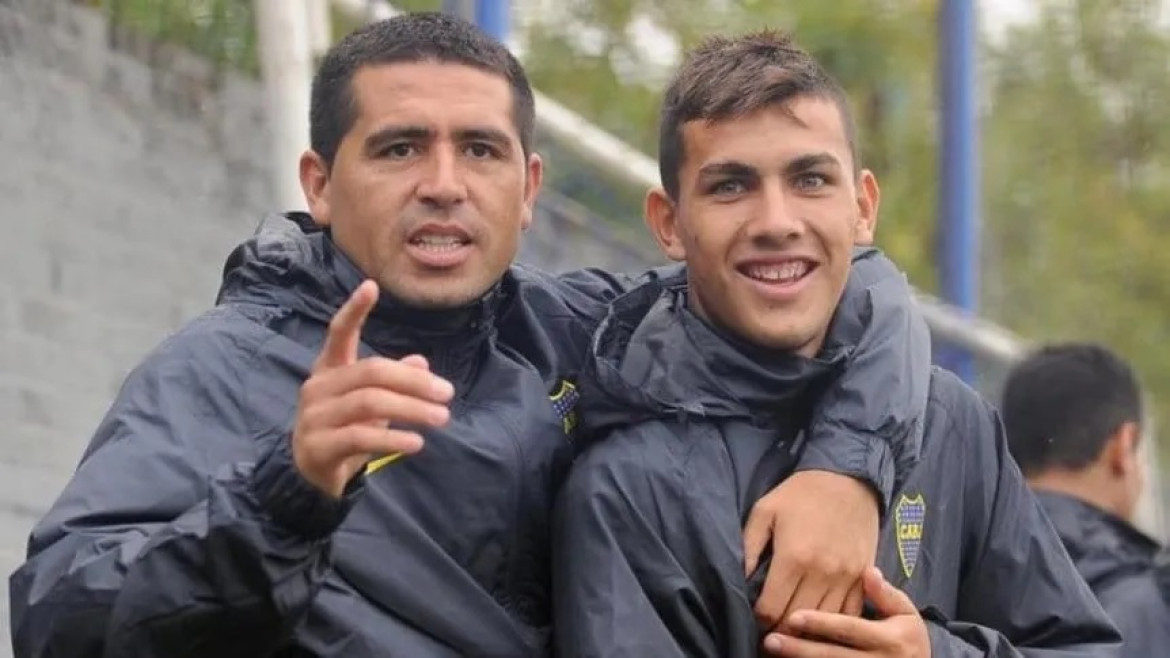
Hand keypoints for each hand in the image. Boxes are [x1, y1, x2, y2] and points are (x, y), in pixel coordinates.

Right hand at [292, 280, 454, 497]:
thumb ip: (392, 381)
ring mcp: (314, 416)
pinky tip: (416, 442)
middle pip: (371, 371)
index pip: (339, 333)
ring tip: (442, 418)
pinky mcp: (318, 446)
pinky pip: (361, 436)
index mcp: (329, 369)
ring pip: (370, 402)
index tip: (371, 286)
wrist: (311, 476)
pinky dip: (393, 438)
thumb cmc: (346, 429)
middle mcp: (317, 387)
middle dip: (414, 382)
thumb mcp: (371, 403)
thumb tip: (421, 362)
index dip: (354, 310)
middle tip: (448, 393)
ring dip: (412, 409)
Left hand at [744, 471, 879, 631]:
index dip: (759, 620)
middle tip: (770, 628)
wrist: (848, 478)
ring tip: (793, 627)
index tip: (754, 618)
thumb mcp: (764, 512)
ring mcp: (847, 577)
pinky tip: (821, 620)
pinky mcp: (864, 576)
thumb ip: (747, 549)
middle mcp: (822, 572)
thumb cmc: (800, 494)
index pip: (771, 609)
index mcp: (793, 558)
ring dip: (807, 630)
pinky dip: (835, 622)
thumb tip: (737, 581)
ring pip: (825, 622)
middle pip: (797, 621)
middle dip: (780, 629)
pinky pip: (851, 613)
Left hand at [762, 567, 929, 657]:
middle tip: (770, 640)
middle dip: (800, 649)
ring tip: (772, 653)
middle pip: (833, 655)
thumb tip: (868, 572)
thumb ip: (886, 594)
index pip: (849, 628)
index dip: (820, 623)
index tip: (793, 616)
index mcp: (890, 638)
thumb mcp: (906, 611)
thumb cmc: (908, 636)